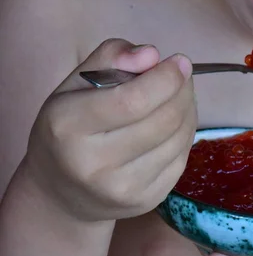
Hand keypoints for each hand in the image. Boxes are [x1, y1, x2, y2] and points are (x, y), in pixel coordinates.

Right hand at [21, 39, 197, 222]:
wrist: (61, 194)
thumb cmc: (71, 127)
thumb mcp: (76, 83)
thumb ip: (111, 57)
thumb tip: (152, 54)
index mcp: (68, 126)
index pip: (132, 100)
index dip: (166, 78)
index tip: (180, 61)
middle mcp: (93, 163)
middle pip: (163, 120)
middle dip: (182, 90)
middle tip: (183, 76)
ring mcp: (121, 189)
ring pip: (179, 138)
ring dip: (189, 109)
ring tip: (179, 96)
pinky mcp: (145, 201)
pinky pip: (182, 158)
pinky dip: (186, 133)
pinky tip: (175, 123)